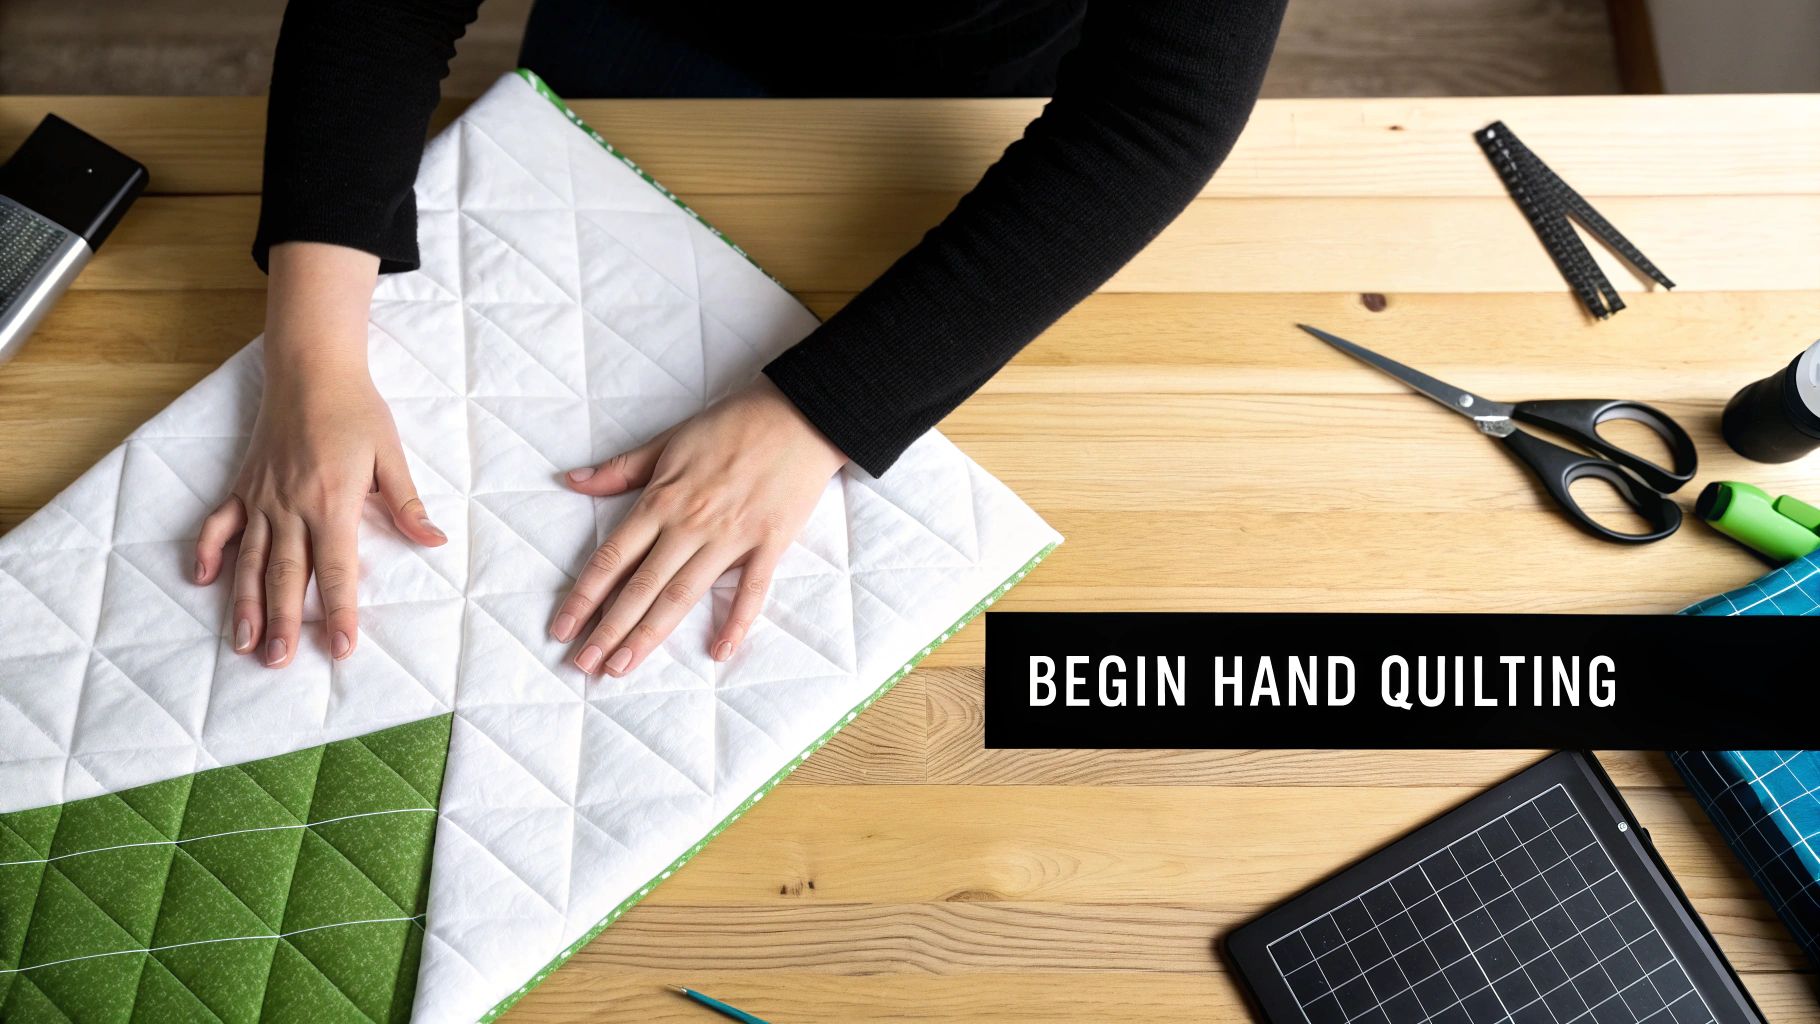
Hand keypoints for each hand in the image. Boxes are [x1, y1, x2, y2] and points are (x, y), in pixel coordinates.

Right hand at [193, 243, 445, 666]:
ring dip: (244, 604)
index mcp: (332, 503)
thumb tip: (434, 542)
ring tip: (243, 643)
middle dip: (283, 623)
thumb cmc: (356, 411)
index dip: (338, 612)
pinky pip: (220, 522)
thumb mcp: (390, 456)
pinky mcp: (243, 485)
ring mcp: (262, 497)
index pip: (337, 570)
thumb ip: (407, 504)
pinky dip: (208, 550)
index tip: (340, 649)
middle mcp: (291, 507)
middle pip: (285, 576)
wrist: (310, 368)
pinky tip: (201, 580)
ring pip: (249, 560)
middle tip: (279, 663)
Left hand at [550, 376, 847, 676]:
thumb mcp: (668, 440)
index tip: (562, 628)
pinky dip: (736, 623)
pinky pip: (751, 590)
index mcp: (662, 499)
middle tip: (585, 665)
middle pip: (641, 586)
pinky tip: (719, 652)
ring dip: (650, 634)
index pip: (612, 557)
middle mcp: (689, 524)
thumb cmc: (731, 424)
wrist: (798, 415)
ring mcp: (730, 536)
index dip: (584, 596)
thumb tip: (571, 480)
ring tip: (623, 667)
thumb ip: (621, 469)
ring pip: (683, 594)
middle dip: (609, 629)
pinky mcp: (769, 543)